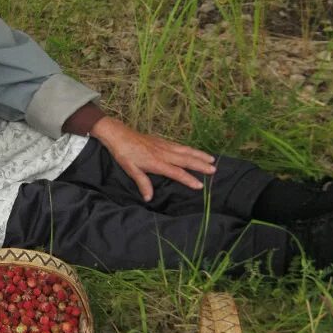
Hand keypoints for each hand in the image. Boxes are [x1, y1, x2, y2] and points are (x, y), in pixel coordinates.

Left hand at [89, 116, 215, 200]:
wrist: (118, 134)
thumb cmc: (123, 153)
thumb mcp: (130, 170)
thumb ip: (142, 183)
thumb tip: (149, 198)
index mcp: (156, 162)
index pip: (176, 172)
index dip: (188, 179)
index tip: (200, 185)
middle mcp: (163, 153)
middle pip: (186, 159)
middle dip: (201, 165)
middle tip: (214, 170)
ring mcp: (164, 145)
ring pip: (185, 150)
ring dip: (199, 155)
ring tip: (212, 159)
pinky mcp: (162, 140)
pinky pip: (180, 145)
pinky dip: (190, 149)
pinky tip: (195, 151)